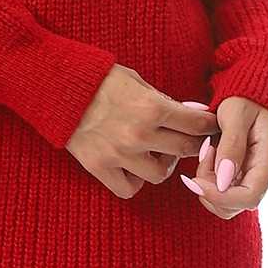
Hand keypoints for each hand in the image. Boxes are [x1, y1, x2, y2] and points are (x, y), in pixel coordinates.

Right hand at [66, 64, 218, 198]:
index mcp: (152, 107)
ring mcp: (119, 154)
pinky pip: (129, 189)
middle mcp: (139, 134)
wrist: (57, 86)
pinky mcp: (99, 167)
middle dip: (192, 144)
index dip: (208, 125)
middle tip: (188, 139)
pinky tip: (133, 167)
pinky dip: (135, 181)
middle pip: (185, 150)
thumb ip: (161, 100)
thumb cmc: (99, 78)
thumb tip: (187, 114)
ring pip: (160, 174)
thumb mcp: (136, 80)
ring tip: (156, 153)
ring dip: (164, 164)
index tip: (210, 126)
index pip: (196, 124)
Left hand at [179, 96, 267, 217]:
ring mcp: (256, 178)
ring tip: (207, 151)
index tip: (196, 180)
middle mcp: (267, 175)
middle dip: (210, 188)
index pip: (249, 197)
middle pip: (236, 205)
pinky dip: (210, 179)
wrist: (253, 96)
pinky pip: (224, 191)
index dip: (220, 196)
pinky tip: (209, 155)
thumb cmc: (246, 101)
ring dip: (208, 184)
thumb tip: (223, 181)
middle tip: (204, 154)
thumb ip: (231, 145)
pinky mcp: (245, 178)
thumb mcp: (235, 114)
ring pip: (227, 203)